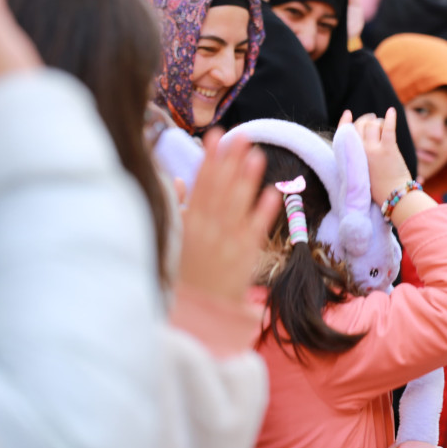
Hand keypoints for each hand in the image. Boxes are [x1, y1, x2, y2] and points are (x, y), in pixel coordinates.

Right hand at [178, 129, 281, 304]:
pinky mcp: (245, 256)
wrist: (198, 312)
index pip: (201, 183)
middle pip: (220, 188)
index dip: (209, 159)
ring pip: (238, 205)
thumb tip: (178, 178)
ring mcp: (227, 242)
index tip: (216, 136)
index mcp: (188, 223)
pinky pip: (255, 231)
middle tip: (243, 135)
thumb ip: (177, 208)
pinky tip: (273, 193)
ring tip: (258, 155)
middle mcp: (207, 229)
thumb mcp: (173, 237)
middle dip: (231, 161)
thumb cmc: (184, 272)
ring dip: (248, 180)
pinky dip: (263, 212)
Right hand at [348, 107, 416, 198]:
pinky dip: (390, 118)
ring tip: (383, 125)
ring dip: (379, 122)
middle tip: (373, 119)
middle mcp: (360, 152)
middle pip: (360, 126)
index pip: (343, 134)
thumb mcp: (360, 172)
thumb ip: (358, 158)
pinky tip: (392, 111)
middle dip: (366, 120)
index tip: (347, 113)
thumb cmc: (378, 187)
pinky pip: (388, 128)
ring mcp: (374, 150)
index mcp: (351, 158)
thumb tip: (362, 142)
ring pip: (373, 125)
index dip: (344, 122)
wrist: (392, 196)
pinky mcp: (388, 149)